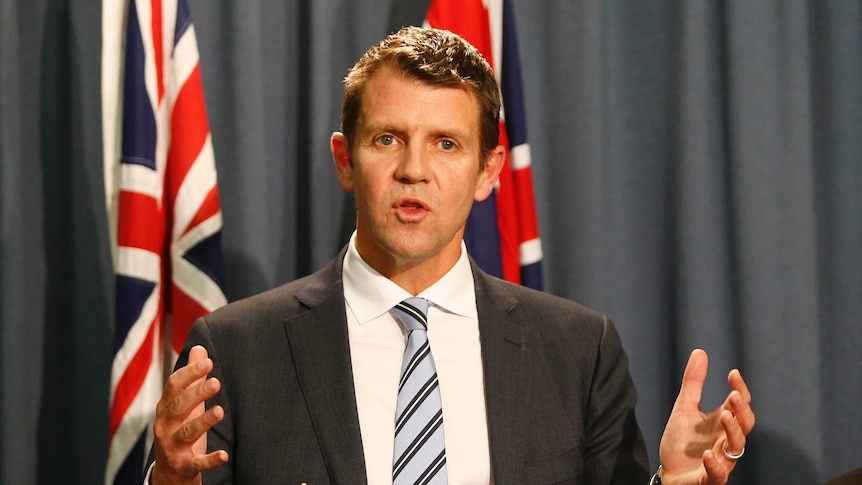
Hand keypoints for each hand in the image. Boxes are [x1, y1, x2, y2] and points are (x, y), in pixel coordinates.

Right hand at [152, 345, 228, 484]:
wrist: (168, 473)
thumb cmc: (179, 430)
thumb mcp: (184, 404)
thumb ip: (192, 378)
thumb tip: (199, 348)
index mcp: (166, 408)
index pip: (174, 386)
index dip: (190, 373)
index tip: (208, 362)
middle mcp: (165, 426)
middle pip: (178, 407)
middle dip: (196, 394)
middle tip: (216, 383)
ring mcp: (172, 447)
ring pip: (186, 433)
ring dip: (203, 422)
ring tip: (220, 411)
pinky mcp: (183, 466)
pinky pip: (197, 463)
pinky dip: (210, 460)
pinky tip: (224, 455)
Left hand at [658, 349, 754, 484]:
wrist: (669, 473)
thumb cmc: (681, 443)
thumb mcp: (685, 408)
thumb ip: (694, 383)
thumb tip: (700, 351)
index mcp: (722, 422)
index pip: (739, 405)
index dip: (740, 389)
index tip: (733, 373)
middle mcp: (726, 440)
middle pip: (745, 425)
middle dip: (741, 410)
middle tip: (732, 395)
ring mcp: (721, 460)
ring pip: (736, 447)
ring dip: (732, 431)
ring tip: (724, 415)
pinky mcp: (711, 478)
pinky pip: (718, 473)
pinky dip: (715, 464)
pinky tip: (707, 453)